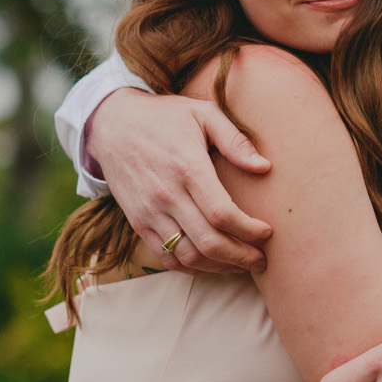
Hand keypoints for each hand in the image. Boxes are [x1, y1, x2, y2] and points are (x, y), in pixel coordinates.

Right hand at [87, 88, 272, 273]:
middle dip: (241, 257)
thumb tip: (264, 167)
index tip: (268, 233)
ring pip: (188, 256)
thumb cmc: (165, 117)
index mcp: (188, 168)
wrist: (113, 124)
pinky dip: (191, 268)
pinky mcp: (138, 222)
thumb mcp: (203, 114)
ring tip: (241, 264)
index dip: (249, 230)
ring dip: (219, 266)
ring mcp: (150, 212)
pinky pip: (166, 257)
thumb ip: (235, 140)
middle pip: (208, 242)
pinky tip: (211, 264)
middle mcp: (167, 195)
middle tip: (262, 260)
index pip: (223, 214)